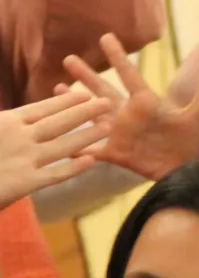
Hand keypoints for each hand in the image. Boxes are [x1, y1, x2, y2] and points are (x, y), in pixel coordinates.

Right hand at [0, 92, 110, 211]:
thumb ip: (8, 123)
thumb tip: (18, 118)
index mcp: (4, 122)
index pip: (40, 108)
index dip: (64, 101)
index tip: (82, 93)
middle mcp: (17, 137)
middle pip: (59, 121)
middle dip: (86, 111)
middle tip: (108, 102)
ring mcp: (23, 160)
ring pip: (64, 145)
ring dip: (89, 135)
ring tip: (109, 127)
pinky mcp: (24, 184)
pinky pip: (55, 174)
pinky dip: (74, 167)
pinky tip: (92, 160)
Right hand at [63, 34, 198, 180]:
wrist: (192, 171)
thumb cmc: (197, 141)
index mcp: (148, 102)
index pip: (129, 74)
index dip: (118, 57)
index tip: (106, 37)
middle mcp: (130, 115)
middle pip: (103, 90)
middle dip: (86, 75)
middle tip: (68, 57)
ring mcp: (120, 134)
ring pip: (91, 114)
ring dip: (74, 103)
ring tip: (55, 88)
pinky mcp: (116, 154)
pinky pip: (91, 148)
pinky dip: (76, 145)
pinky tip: (58, 139)